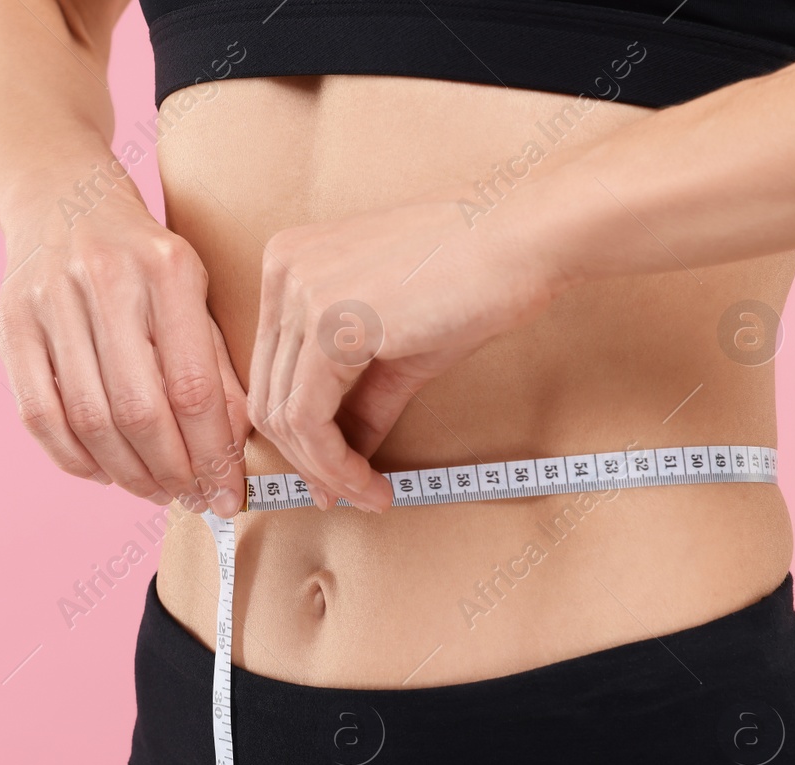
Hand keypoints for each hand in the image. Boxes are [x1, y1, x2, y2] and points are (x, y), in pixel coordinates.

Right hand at [0, 181, 250, 516]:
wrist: (60, 194)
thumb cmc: (140, 256)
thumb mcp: (192, 291)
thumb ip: (214, 365)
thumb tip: (233, 453)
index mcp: (166, 268)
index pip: (194, 387)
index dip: (212, 455)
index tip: (228, 494)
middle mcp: (106, 280)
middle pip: (139, 410)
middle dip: (171, 472)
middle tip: (191, 498)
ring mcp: (50, 301)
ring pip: (89, 420)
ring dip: (126, 473)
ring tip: (153, 490)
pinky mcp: (11, 325)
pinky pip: (40, 415)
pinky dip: (74, 458)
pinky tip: (103, 470)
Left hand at [247, 192, 563, 510]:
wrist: (526, 237)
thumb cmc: (476, 279)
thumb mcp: (398, 349)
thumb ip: (359, 401)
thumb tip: (338, 466)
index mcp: (289, 264)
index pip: (271, 370)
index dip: (297, 435)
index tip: (329, 477)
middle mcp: (282, 271)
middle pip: (268, 395)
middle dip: (306, 461)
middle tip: (344, 497)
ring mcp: (299, 293)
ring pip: (284, 416)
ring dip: (325, 472)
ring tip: (368, 496)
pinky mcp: (327, 322)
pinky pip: (310, 419)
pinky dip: (337, 465)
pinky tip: (370, 484)